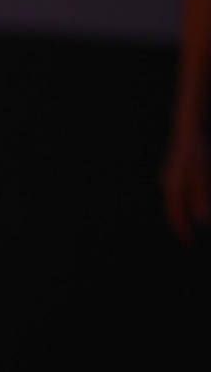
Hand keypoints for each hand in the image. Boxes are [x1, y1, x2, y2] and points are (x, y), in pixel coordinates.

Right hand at [164, 127, 207, 244]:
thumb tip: (202, 220)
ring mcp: (169, 178)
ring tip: (189, 223)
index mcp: (173, 187)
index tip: (189, 243)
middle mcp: (168, 184)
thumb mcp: (203, 175)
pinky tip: (190, 202)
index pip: (176, 215)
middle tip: (188, 237)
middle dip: (181, 224)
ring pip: (175, 201)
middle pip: (173, 210)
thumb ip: (201, 197)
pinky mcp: (174, 172)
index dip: (182, 230)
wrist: (188, 128)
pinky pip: (177, 193)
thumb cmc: (196, 151)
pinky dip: (183, 202)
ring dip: (182, 213)